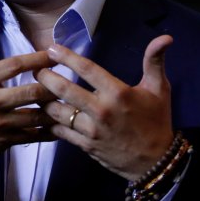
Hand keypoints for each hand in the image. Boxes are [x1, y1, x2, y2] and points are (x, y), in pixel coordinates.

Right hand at [0, 23, 56, 183]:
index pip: (13, 65)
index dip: (36, 58)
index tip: (53, 54)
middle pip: (31, 91)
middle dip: (53, 84)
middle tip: (67, 76)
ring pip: (37, 115)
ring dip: (55, 106)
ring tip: (69, 97)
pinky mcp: (5, 142)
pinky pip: (34, 135)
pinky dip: (50, 130)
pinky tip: (61, 122)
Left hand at [34, 34, 173, 180]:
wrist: (156, 162)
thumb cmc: (156, 121)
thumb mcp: (159, 89)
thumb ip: (154, 61)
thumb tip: (166, 37)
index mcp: (117, 93)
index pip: (87, 69)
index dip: (67, 57)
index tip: (52, 49)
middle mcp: (101, 111)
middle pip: (64, 90)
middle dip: (45, 77)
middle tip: (35, 69)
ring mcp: (91, 130)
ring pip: (58, 112)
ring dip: (43, 100)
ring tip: (33, 90)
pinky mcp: (85, 145)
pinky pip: (61, 132)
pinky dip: (49, 122)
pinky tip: (41, 113)